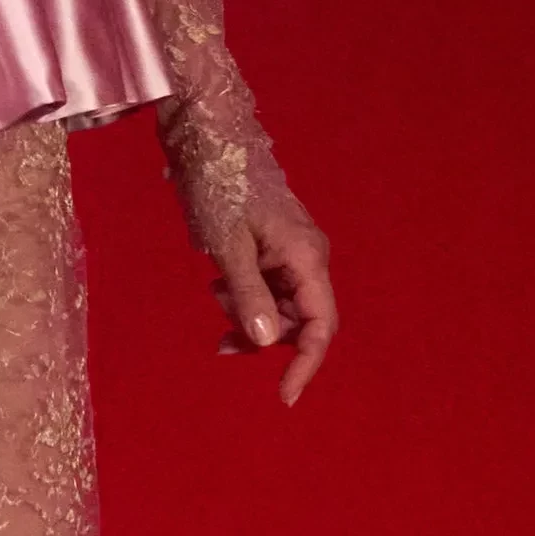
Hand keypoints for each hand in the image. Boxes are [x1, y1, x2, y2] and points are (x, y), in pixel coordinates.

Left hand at [212, 199, 336, 407]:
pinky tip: (219, 284)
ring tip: (215, 294)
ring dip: (250, 315)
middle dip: (264, 336)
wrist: (213, 139)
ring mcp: (295, 253)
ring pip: (281, 307)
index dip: (306, 365)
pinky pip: (270, 288)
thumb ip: (248, 296)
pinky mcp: (277, 248)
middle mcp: (310, 258)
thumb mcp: (229, 247)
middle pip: (300, 321)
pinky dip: (246, 297)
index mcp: (308, 258)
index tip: (283, 396)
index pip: (321, 327)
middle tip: (222, 342)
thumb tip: (264, 343)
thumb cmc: (221, 187)